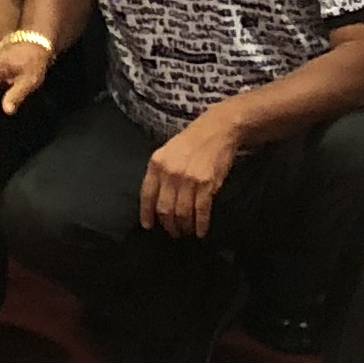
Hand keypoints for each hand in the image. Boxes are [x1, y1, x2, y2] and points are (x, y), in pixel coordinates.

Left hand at [139, 111, 240, 237]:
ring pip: (182, 213)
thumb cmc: (191, 141)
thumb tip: (155, 199)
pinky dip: (200, 226)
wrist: (217, 130)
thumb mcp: (167, 152)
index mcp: (157, 163)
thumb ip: (160, 173)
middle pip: (164, 209)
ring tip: (186, 232)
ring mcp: (188, 179)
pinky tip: (201, 232)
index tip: (149, 226)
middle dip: (168, 226)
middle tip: (173, 233)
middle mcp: (170, 172)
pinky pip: (201, 212)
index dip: (147, 214)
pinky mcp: (207, 184)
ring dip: (184, 227)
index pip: (147, 195)